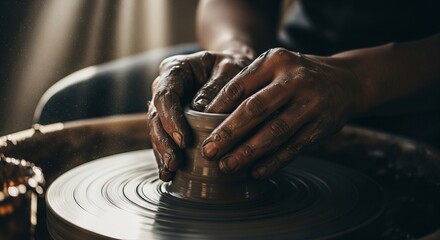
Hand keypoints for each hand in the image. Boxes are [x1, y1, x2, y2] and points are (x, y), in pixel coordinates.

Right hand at [148, 51, 251, 180]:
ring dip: (162, 152)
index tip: (185, 140)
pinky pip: (165, 138)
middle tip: (174, 162)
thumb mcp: (231, 69)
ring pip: (157, 130)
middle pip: (156, 116)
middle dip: (164, 141)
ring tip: (169, 171)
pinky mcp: (172, 121)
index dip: (172, 119)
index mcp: (175, 70)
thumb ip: (217, 87)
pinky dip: (166, 155)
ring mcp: (165, 106)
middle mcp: (164, 87)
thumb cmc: (232, 67)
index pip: (166, 95)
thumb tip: (201, 111)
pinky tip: (169, 174)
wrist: (231, 68)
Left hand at [201, 48, 362, 178]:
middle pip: (255, 109)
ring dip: (248, 152)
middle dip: (229, 133)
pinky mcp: (323, 125)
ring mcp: (311, 103)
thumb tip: (210, 115)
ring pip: (275, 132)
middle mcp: (294, 79)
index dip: (217, 107)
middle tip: (208, 151)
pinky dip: (274, 162)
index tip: (199, 125)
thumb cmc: (297, 76)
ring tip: (227, 166)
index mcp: (275, 60)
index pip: (240, 85)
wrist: (347, 80)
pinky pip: (294, 147)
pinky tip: (256, 172)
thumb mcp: (274, 68)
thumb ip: (248, 85)